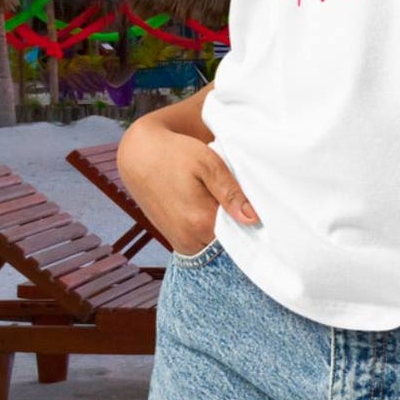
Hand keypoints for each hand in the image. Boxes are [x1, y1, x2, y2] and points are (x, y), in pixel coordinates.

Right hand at [114, 112, 259, 256]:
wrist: (139, 155)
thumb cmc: (175, 153)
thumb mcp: (208, 164)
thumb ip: (231, 193)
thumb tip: (254, 218)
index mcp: (201, 222)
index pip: (244, 235)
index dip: (255, 224)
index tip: (260, 207)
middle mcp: (190, 240)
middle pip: (231, 243)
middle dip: (240, 227)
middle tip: (244, 201)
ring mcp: (182, 244)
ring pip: (218, 246)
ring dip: (226, 230)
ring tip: (224, 203)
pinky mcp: (177, 242)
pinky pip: (205, 245)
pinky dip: (213, 232)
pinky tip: (213, 210)